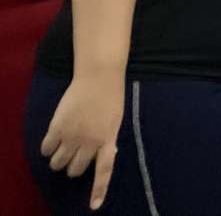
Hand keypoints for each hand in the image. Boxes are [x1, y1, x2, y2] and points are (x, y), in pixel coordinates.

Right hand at [41, 76, 123, 209]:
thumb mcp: (115, 122)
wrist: (99, 78)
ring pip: (57, 163)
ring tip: (62, 148)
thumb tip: (106, 155)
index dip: (98, 190)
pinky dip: (48, 148)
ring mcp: (72, 136)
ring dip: (58, 160)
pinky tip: (53, 140)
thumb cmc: (110, 98)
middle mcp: (90, 142)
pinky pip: (46, 149)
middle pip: (74, 169)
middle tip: (72, 156)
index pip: (104, 171)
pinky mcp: (57, 128)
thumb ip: (108, 140)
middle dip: (72, 166)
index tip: (94, 207)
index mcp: (108, 140)